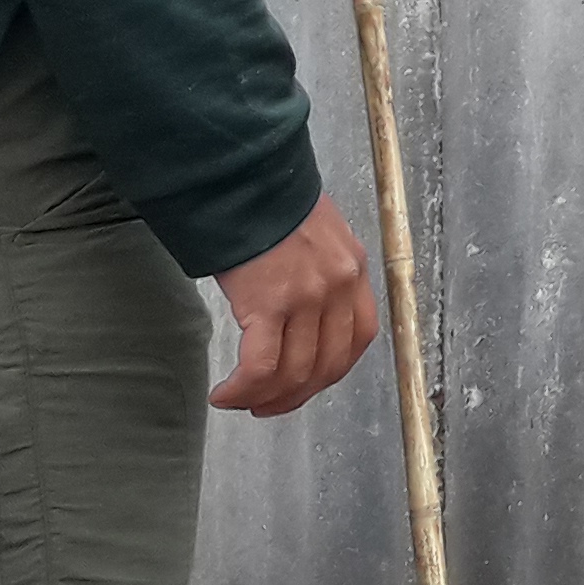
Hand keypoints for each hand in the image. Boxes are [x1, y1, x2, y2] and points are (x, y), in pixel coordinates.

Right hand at [211, 193, 378, 416]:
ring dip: (265, 398)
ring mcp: (305, 297)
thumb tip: (306, 311)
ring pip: (294, 372)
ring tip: (240, 401)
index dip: (332, 371)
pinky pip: (260, 366)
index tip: (307, 384)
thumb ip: (323, 271)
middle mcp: (338, 287)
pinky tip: (225, 394)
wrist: (246, 179)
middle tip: (267, 405)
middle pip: (327, 365)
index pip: (359, 337)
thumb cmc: (272, 204)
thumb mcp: (319, 232)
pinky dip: (243, 390)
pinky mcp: (268, 303)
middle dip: (295, 396)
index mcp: (354, 269)